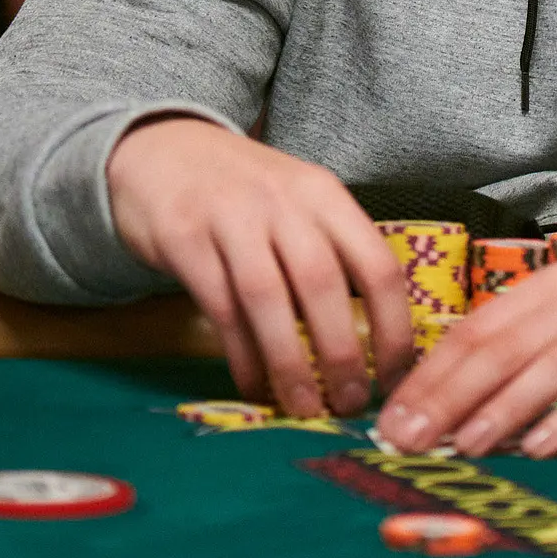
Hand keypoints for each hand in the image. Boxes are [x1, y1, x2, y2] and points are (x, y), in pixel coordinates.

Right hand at [106, 117, 413, 416]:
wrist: (162, 148)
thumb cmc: (244, 191)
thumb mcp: (298, 203)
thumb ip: (331, 254)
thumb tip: (371, 342)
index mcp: (324, 195)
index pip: (377, 264)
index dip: (394, 328)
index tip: (394, 379)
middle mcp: (283, 201)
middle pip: (323, 283)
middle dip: (341, 353)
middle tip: (349, 405)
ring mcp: (231, 217)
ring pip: (269, 299)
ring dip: (290, 363)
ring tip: (303, 408)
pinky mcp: (184, 239)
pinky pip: (221, 308)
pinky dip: (242, 356)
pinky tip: (254, 387)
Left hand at [375, 240, 556, 459]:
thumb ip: (530, 342)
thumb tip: (464, 393)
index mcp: (549, 290)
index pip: (474, 332)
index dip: (429, 376)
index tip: (389, 419)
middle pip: (500, 351)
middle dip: (447, 398)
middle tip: (406, 442)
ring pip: (547, 370)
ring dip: (501, 411)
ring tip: (463, 448)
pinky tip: (544, 450)